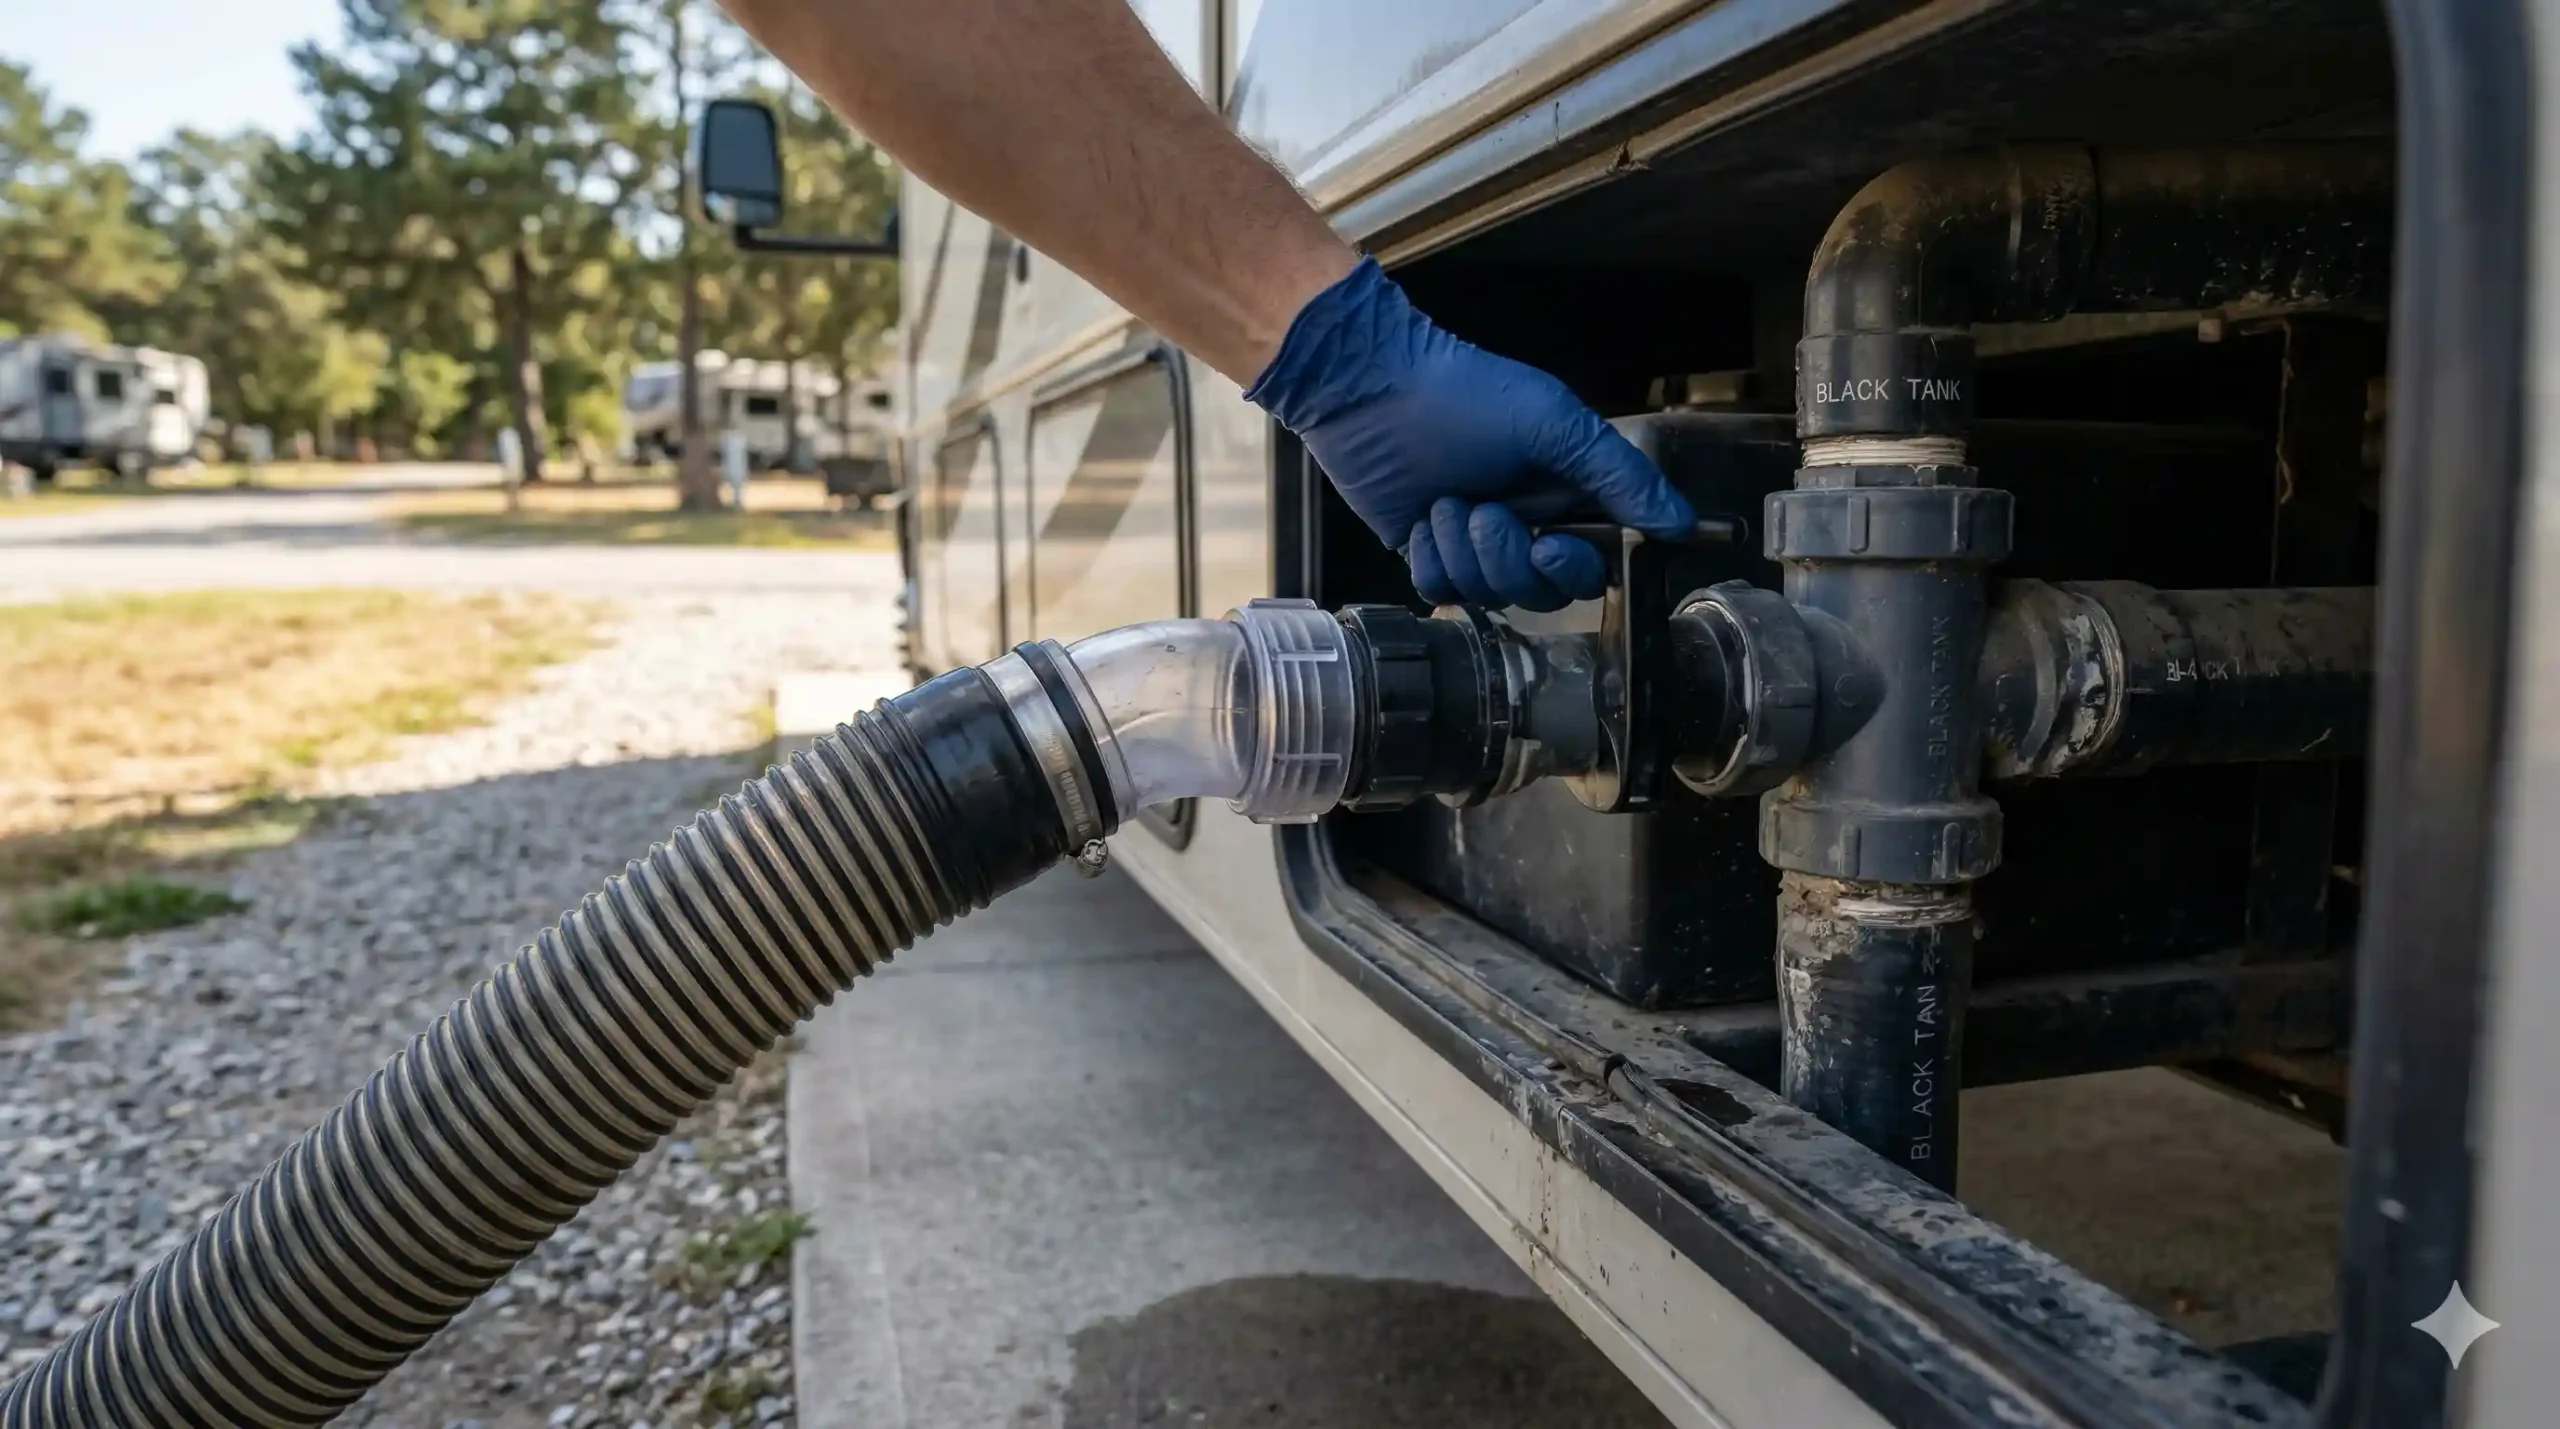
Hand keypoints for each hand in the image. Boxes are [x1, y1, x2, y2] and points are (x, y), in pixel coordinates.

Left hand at [1244, 258, 1694, 610]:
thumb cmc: (1463, 392)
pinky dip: (1431, 556)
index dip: (1573, 567)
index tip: (1550, 542)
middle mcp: (1526, 522)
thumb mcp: (1554, 422)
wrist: (1371, 390)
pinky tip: (1421, 517)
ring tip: (1446, 499)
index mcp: (1566, 492)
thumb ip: (1621, 476)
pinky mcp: (1429, 553)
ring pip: (1488, 593)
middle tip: (1485, 512)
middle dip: (1508, 557)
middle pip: (1541, 591)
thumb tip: (1680, 522)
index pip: (1594, 562)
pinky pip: (1441, 590)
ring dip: (1463, 548)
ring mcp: (1475, 542)